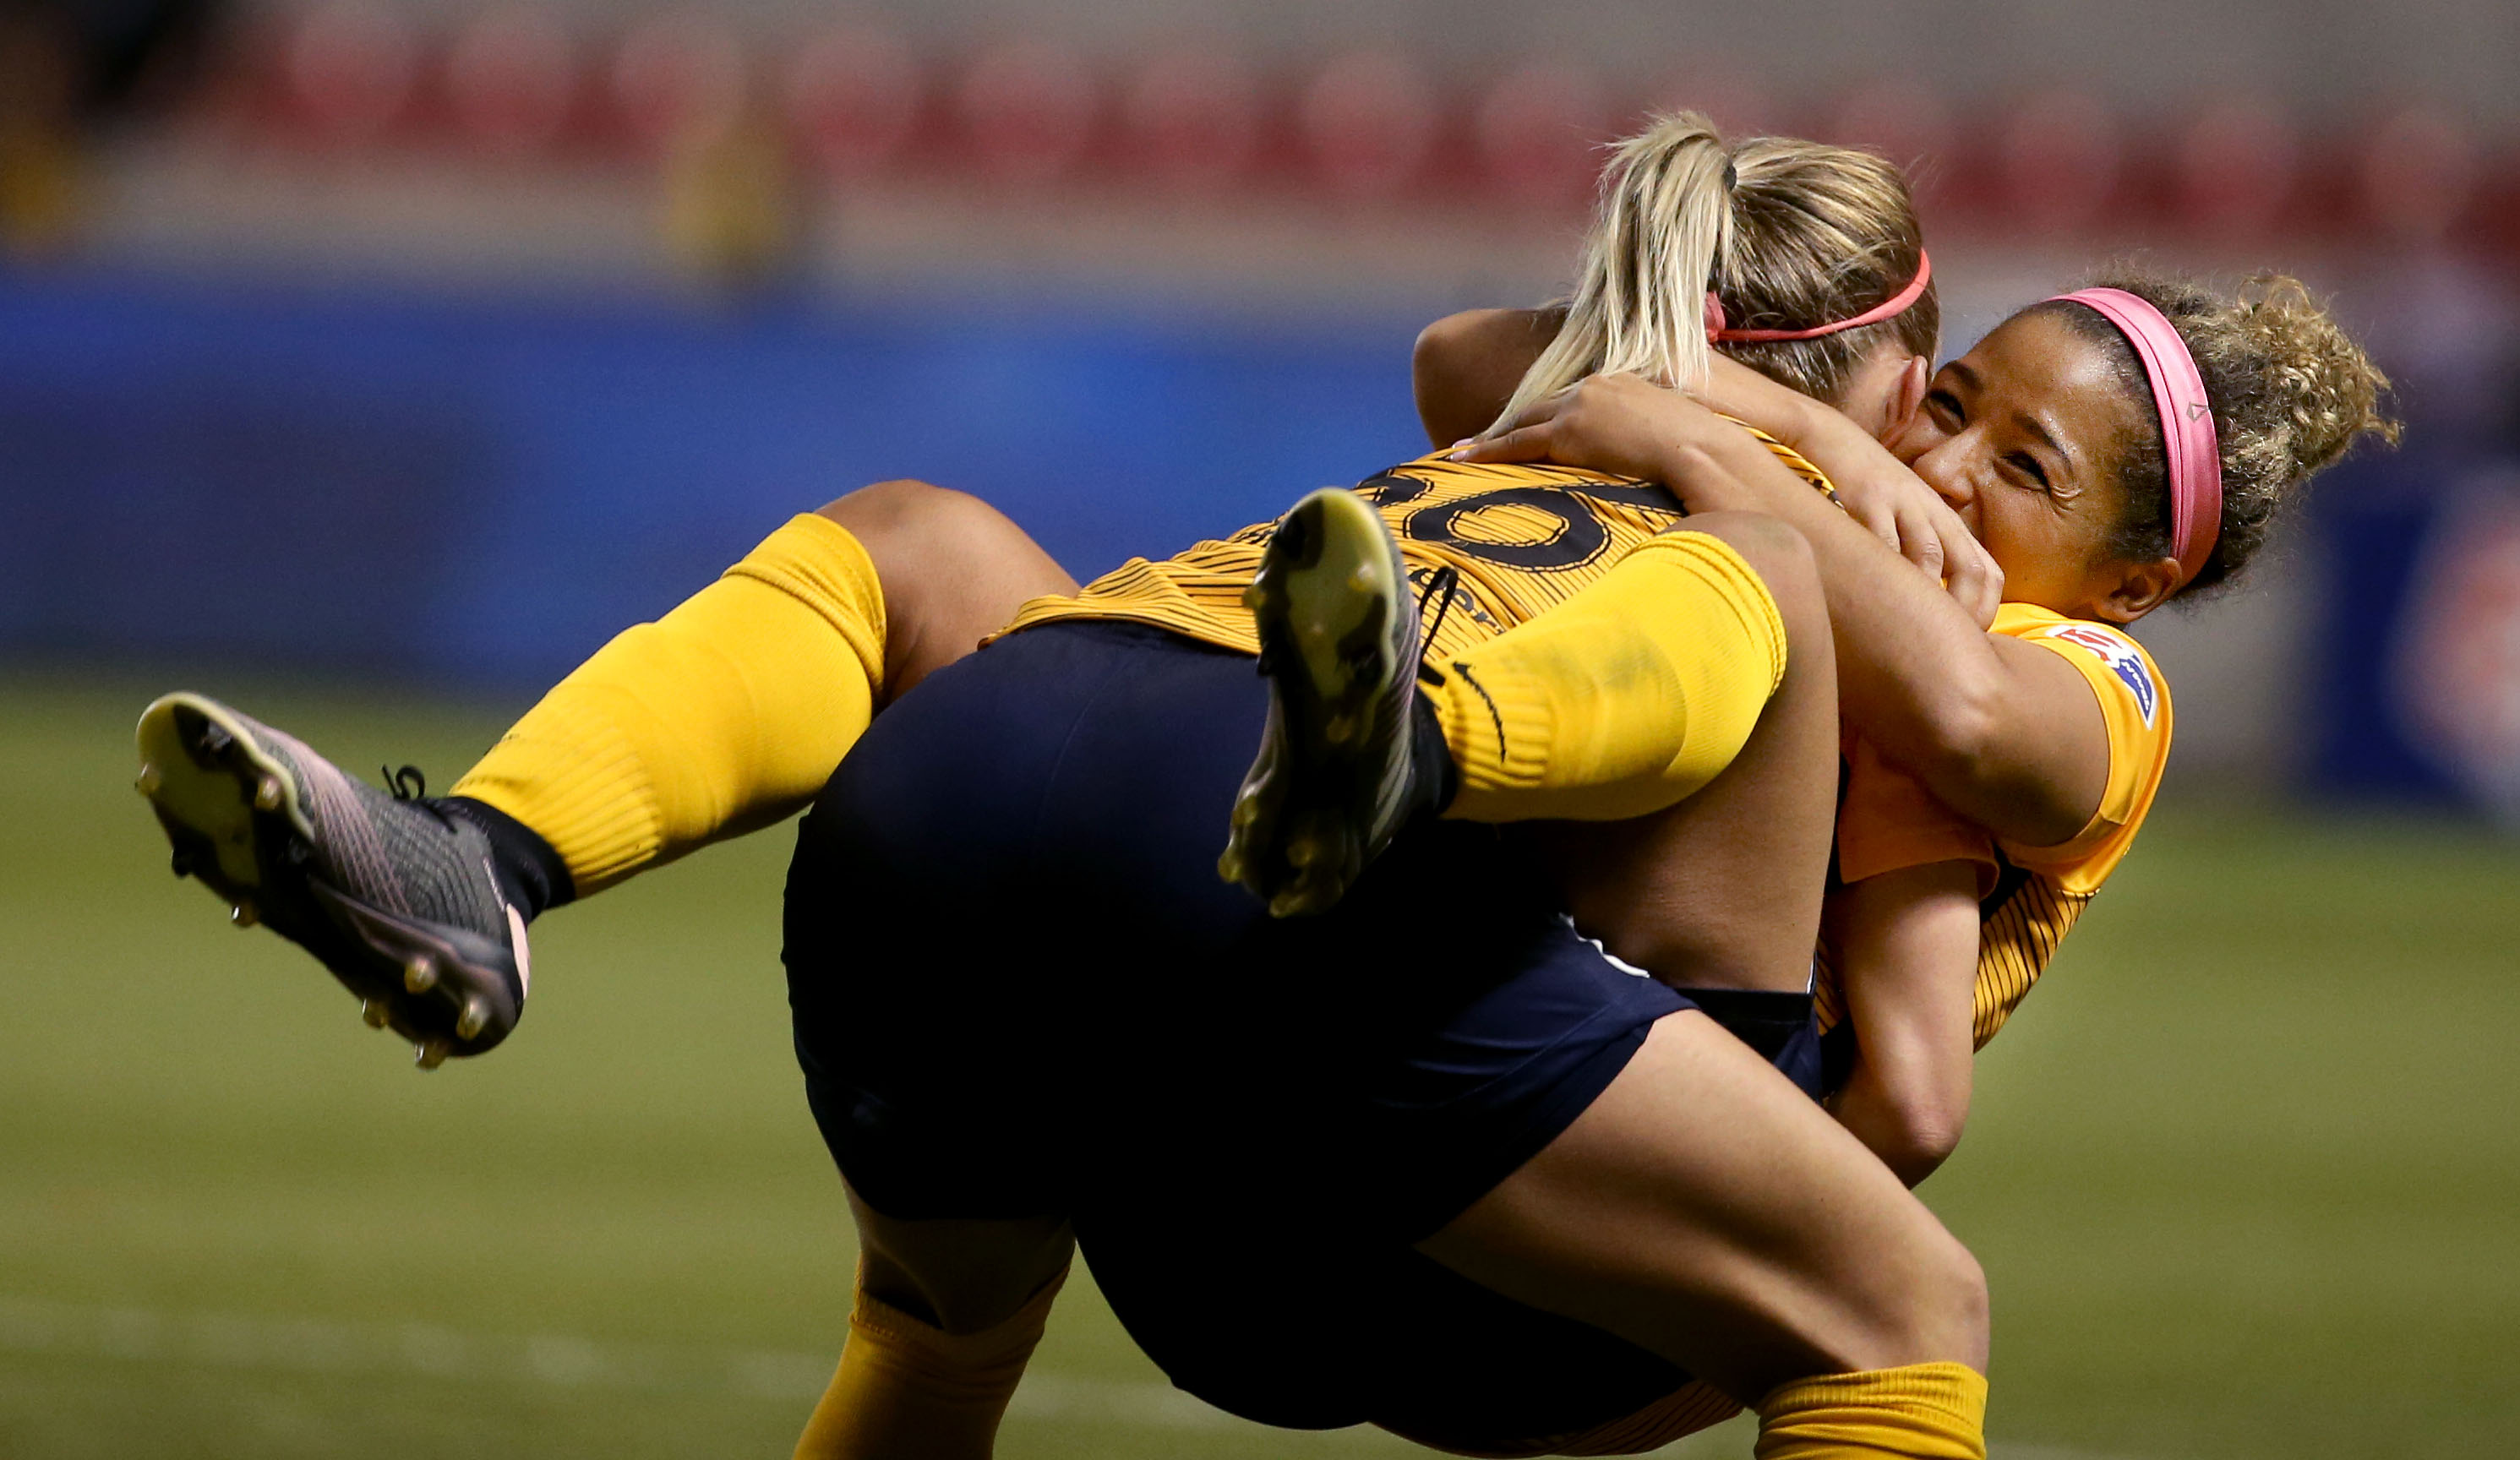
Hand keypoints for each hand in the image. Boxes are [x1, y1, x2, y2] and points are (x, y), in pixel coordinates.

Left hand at [1452, 374, 1759, 512]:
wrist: (1704, 451)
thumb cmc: (1705, 453)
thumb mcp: (1680, 432)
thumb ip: (1657, 436)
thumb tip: (1658, 457)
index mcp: (1622, 382)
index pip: (1573, 399)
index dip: (1547, 416)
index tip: (1530, 428)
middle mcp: (1596, 385)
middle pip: (1542, 406)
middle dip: (1512, 422)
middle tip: (1480, 438)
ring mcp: (1581, 405)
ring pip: (1523, 422)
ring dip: (1491, 438)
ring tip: (1459, 451)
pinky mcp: (1570, 431)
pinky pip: (1517, 443)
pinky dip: (1487, 450)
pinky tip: (1460, 458)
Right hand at [1696, 355, 2002, 625]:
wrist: (1827, 437)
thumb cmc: (1861, 486)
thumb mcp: (1901, 516)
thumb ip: (1916, 554)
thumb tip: (1923, 610)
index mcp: (1944, 521)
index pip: (1987, 571)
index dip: (1984, 611)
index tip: (1962, 640)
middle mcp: (1932, 512)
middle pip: (1970, 567)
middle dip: (1963, 612)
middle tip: (1942, 646)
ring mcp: (1901, 503)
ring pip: (1929, 556)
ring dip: (1924, 596)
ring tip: (1909, 630)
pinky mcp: (1866, 497)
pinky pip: (1881, 540)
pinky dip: (1882, 572)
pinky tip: (1871, 598)